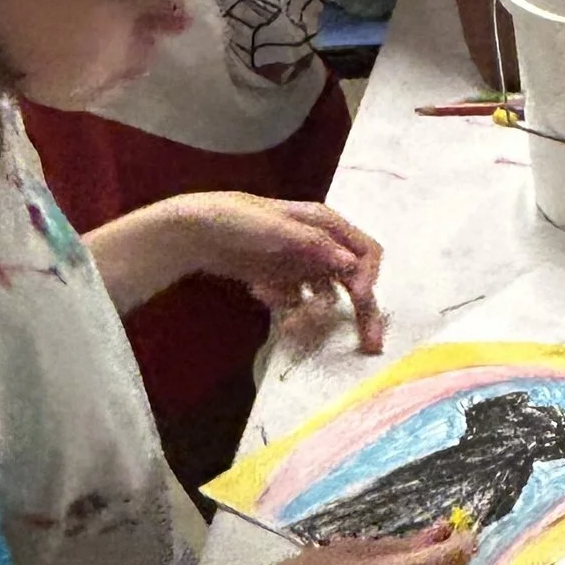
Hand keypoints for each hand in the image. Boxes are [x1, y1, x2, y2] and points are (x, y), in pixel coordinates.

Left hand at [174, 196, 386, 354]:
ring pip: (327, 297)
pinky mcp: (283, 282)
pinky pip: (300, 303)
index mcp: (326, 224)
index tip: (357, 299)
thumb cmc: (236, 219)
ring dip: (315, 313)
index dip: (367, 277)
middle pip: (354, 281)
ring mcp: (302, 265)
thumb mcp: (276, 228)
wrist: (194, 231)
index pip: (365, 253)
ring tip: (292, 323)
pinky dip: (289, 308)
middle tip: (370, 345)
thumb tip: (352, 263)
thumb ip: (315, 245)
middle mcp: (320, 246)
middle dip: (363, 311)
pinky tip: (264, 294)